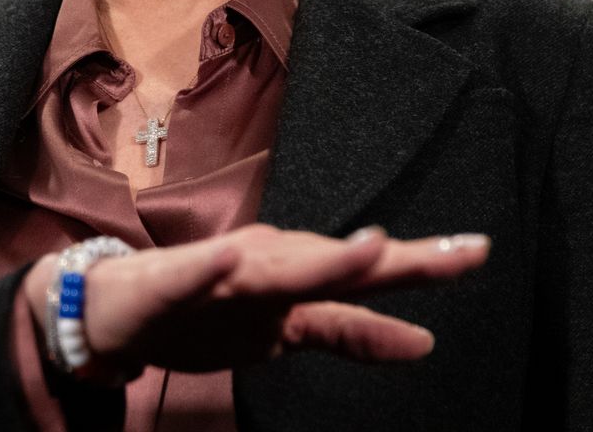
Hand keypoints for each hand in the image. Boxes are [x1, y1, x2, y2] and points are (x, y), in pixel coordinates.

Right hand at [27, 224, 488, 376]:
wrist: (114, 307)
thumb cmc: (207, 308)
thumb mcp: (288, 327)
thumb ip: (353, 332)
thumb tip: (426, 343)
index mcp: (296, 280)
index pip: (367, 277)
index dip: (422, 266)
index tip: (478, 251)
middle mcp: (266, 267)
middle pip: (333, 265)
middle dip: (386, 259)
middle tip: (447, 252)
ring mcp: (219, 274)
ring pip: (274, 267)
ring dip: (320, 258)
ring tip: (370, 250)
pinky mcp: (169, 284)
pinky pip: (193, 277)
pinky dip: (211, 268)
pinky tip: (231, 258)